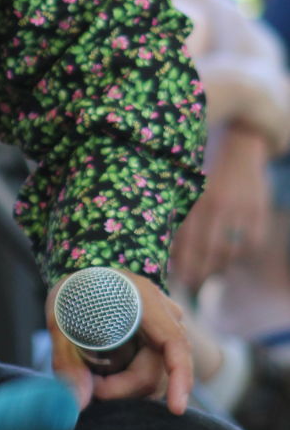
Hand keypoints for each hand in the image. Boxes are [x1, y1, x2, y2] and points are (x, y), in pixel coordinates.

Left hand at [45, 272, 191, 415]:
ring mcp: (167, 333)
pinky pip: (151, 379)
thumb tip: (78, 403)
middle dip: (121, 390)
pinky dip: (129, 386)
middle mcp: (165, 317)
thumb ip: (66, 360)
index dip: (180, 377)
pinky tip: (105, 378)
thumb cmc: (73, 294)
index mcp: (144, 300)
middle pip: (154, 373)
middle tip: (88, 383)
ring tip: (92, 376)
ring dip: (123, 390)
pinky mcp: (161, 348)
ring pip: (154, 381)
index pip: (175, 344)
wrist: (82, 282)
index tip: (176, 409)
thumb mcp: (59, 320)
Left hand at [170, 121, 271, 291]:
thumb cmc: (206, 171)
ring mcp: (240, 209)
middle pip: (208, 252)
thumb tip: (169, 250)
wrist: (239, 146)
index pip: (186, 241)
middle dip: (199, 272)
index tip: (177, 277)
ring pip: (230, 251)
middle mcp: (217, 205)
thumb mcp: (189, 186)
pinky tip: (232, 257)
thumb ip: (180, 214)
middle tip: (193, 283)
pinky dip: (242, 255)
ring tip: (211, 272)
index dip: (182, 264)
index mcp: (195, 199)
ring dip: (220, 267)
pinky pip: (251, 244)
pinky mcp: (259, 212)